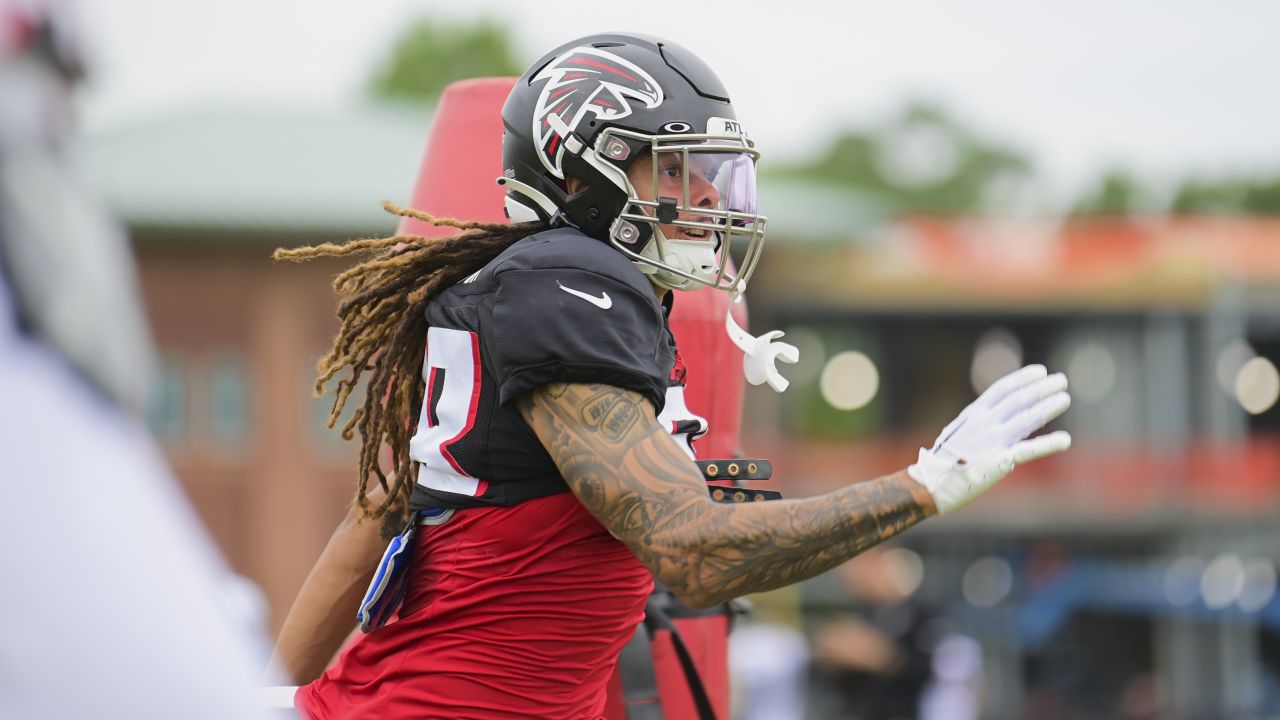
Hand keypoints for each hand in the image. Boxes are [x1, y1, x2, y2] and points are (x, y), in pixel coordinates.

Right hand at [908, 364, 1070, 514]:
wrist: (930, 483)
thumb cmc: (944, 460)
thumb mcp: (959, 433)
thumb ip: (980, 423)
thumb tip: (999, 416)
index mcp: (973, 414)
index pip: (1002, 389)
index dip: (1023, 378)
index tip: (1040, 371)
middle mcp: (984, 423)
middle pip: (1018, 399)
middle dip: (1041, 388)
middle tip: (1061, 380)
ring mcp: (993, 441)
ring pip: (1026, 418)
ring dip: (1048, 406)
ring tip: (1064, 398)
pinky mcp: (1000, 461)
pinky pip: (1029, 450)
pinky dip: (1048, 444)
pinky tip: (1065, 440)